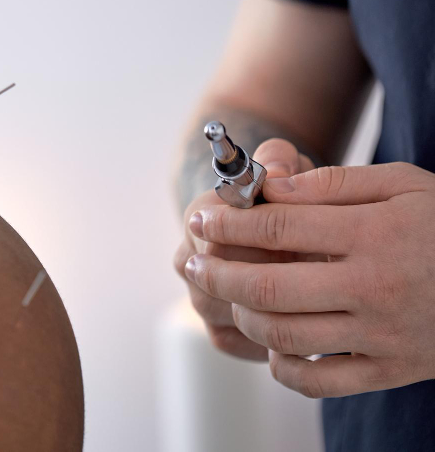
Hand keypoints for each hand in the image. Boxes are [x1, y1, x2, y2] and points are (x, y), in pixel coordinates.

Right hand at [174, 138, 314, 360]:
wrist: (264, 222)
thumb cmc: (279, 191)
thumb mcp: (283, 164)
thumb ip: (279, 160)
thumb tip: (276, 173)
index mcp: (200, 219)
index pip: (217, 240)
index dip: (263, 247)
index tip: (305, 243)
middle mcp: (189, 261)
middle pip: (216, 286)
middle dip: (268, 285)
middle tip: (314, 278)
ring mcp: (200, 298)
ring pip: (225, 317)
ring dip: (269, 313)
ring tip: (312, 303)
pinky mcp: (217, 329)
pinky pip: (236, 342)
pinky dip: (268, 338)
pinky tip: (303, 325)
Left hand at [184, 161, 434, 397]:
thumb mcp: (403, 184)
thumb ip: (334, 185)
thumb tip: (273, 188)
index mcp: (373, 235)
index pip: (277, 229)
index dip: (227, 224)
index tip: (200, 218)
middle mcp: (373, 288)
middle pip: (268, 289)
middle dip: (216, 274)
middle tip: (191, 262)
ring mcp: (382, 335)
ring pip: (285, 336)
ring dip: (241, 316)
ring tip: (225, 297)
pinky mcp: (391, 370)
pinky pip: (320, 381)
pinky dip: (283, 367)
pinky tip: (271, 343)